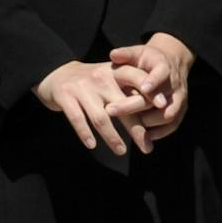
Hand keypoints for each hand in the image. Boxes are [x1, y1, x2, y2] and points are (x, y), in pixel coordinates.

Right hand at [35, 58, 155, 155]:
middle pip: (123, 106)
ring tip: (121, 151)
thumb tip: (155, 113)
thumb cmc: (92, 81)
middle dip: (136, 128)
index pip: (138, 80)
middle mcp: (102, 78)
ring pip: (101, 117)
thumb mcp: (112, 79)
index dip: (151, 93)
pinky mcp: (66, 97)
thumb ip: (129, 91)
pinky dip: (85, 133)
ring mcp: (83, 88)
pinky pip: (78, 118)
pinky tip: (92, 145)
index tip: (164, 109)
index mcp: (116, 71)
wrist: (57, 73)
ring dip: (112, 137)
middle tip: (146, 146)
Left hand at [110, 32, 194, 141]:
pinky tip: (141, 135)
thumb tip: (113, 54)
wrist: (170, 64)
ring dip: (146, 122)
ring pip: (168, 114)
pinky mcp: (180, 110)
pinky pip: (172, 125)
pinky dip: (158, 133)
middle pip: (159, 98)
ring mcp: (179, 98)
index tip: (143, 88)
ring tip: (123, 124)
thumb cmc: (148, 60)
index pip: (162, 73)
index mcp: (165, 67)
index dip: (154, 81)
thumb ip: (126, 54)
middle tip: (109, 109)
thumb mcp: (138, 52)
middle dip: (134, 106)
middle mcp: (175, 83)